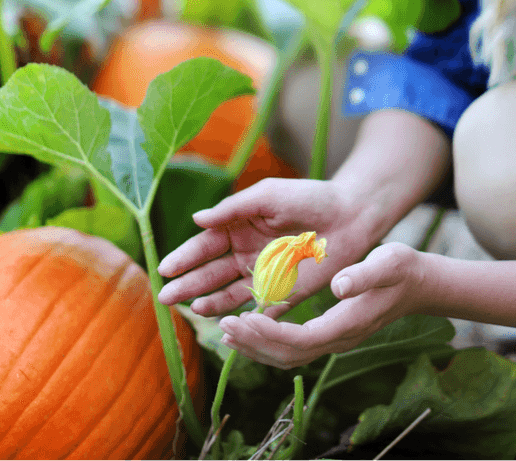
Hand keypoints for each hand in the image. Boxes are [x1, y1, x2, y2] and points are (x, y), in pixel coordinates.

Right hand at [156, 178, 371, 317]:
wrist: (350, 214)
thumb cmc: (309, 197)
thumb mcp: (268, 196)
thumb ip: (234, 208)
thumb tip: (196, 219)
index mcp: (239, 226)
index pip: (205, 244)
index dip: (185, 256)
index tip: (165, 268)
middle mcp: (246, 252)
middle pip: (211, 272)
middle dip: (188, 284)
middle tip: (166, 297)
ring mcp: (263, 274)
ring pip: (228, 292)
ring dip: (209, 301)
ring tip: (191, 308)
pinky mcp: (283, 293)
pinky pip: (256, 306)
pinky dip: (239, 315)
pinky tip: (223, 320)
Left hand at [218, 243, 425, 368]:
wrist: (418, 284)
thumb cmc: (402, 268)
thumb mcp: (389, 262)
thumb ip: (364, 275)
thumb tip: (338, 286)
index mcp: (349, 323)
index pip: (302, 340)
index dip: (270, 334)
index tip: (243, 318)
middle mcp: (340, 339)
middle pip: (290, 355)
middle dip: (255, 344)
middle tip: (224, 326)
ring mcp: (335, 340)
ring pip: (289, 357)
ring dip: (257, 347)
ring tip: (227, 331)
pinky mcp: (330, 333)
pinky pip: (294, 346)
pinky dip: (268, 341)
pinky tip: (250, 326)